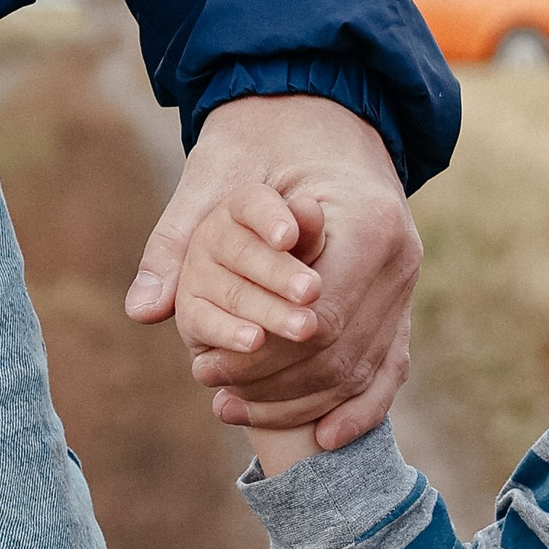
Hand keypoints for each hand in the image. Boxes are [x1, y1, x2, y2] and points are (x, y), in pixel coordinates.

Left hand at [125, 93, 420, 450]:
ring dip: (301, 402)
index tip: (207, 369)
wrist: (320, 110)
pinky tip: (322, 438)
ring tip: (235, 411)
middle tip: (212, 396)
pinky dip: (358, 410)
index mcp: (367, 223)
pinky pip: (387, 371)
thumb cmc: (266, 136)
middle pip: (340, 355)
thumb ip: (179, 242)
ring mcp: (406, 286)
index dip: (265, 356)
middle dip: (274, 385)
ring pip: (361, 372)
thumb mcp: (216, 175)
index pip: (322, 319)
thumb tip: (142, 309)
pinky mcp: (401, 303)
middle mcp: (400, 260)